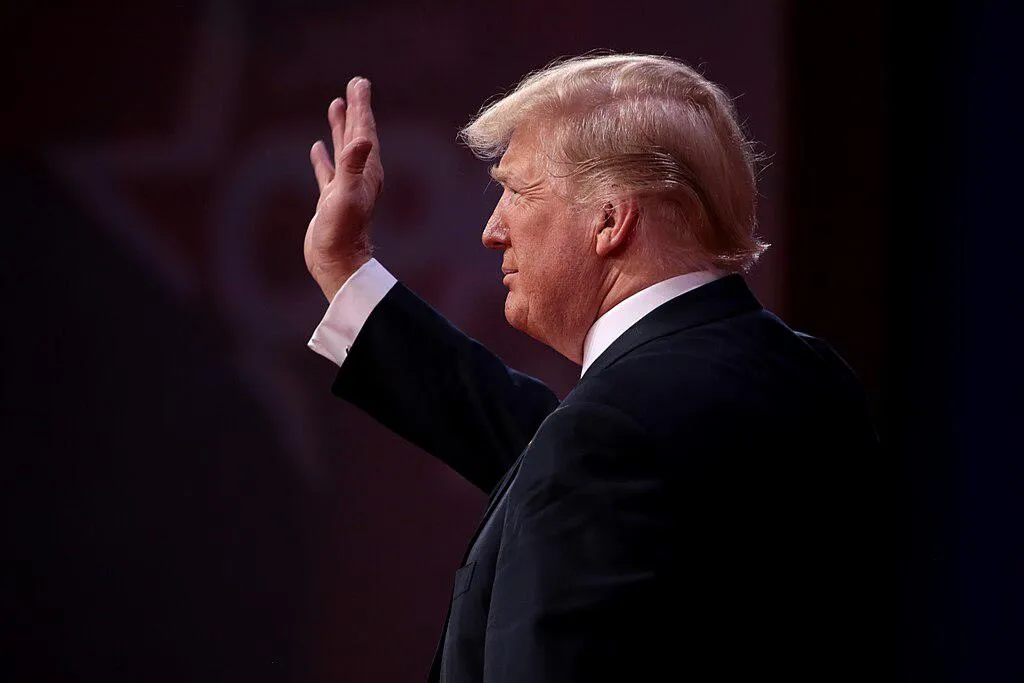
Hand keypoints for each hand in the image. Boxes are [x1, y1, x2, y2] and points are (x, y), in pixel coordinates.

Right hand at [306, 76, 382, 300]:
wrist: (336, 262)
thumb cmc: (343, 232)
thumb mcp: (346, 195)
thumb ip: (353, 166)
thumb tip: (363, 138)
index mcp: (367, 171)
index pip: (365, 130)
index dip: (362, 106)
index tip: (360, 83)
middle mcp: (359, 175)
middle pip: (357, 133)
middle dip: (355, 109)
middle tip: (355, 84)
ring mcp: (345, 186)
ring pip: (342, 148)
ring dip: (340, 127)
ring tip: (335, 104)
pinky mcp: (331, 199)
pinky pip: (327, 171)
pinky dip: (324, 157)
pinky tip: (317, 147)